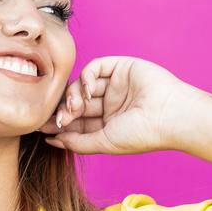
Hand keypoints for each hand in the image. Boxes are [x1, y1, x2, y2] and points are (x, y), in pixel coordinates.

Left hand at [39, 56, 197, 155]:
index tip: (43, 127)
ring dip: (73, 95)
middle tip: (61, 118)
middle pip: (76, 102)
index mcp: (108, 124)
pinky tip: (89, 91)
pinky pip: (94, 67)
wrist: (169, 115)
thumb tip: (51, 140)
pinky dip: (86, 77)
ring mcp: (115, 85)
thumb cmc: (141, 134)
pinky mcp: (120, 67)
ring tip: (76, 107)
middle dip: (64, 110)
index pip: (77, 121)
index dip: (60, 123)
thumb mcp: (104, 143)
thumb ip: (77, 142)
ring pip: (82, 85)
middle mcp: (110, 104)